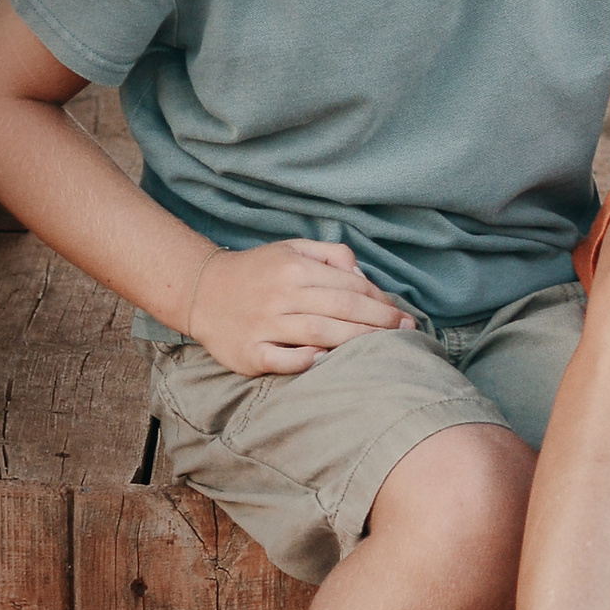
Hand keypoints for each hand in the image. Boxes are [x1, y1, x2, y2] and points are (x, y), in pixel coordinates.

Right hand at [185, 237, 411, 376]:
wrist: (202, 291)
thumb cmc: (258, 272)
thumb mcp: (291, 248)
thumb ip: (330, 254)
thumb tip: (362, 274)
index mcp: (294, 267)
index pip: (349, 285)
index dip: (380, 300)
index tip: (401, 314)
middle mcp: (280, 294)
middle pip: (341, 309)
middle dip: (379, 321)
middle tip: (407, 331)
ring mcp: (263, 325)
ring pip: (318, 333)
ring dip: (356, 341)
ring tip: (385, 347)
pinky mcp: (248, 352)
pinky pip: (282, 360)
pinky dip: (306, 360)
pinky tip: (328, 361)